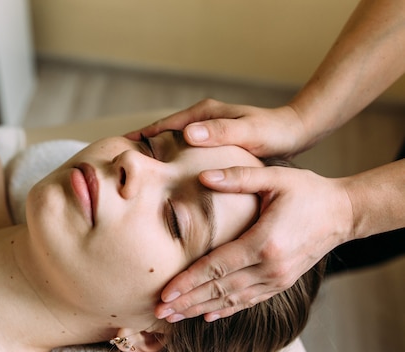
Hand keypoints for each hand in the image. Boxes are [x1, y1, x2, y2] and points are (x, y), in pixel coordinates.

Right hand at [125, 99, 313, 158]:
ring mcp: (205, 129)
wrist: (295, 131)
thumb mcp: (248, 133)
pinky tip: (168, 177)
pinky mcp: (212, 140)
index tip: (118, 152)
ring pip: (171, 143)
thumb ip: (220, 133)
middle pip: (162, 134)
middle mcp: (200, 119)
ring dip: (155, 156)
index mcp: (203, 114)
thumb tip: (187, 134)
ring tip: (138, 175)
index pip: (162, 126)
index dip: (140, 140)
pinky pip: (184, 150)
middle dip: (141, 148)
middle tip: (119, 167)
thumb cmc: (273, 133)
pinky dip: (172, 160)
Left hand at [155, 164, 353, 321]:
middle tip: (160, 311)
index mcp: (264, 243)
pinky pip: (249, 301)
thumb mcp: (275, 177)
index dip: (189, 281)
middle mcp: (270, 268)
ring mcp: (277, 279)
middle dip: (187, 302)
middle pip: (220, 290)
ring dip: (201, 310)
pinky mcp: (282, 283)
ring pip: (232, 300)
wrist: (344, 213)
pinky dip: (227, 310)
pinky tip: (208, 316)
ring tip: (174, 318)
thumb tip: (203, 176)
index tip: (166, 292)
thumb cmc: (308, 192)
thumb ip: (238, 178)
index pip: (217, 267)